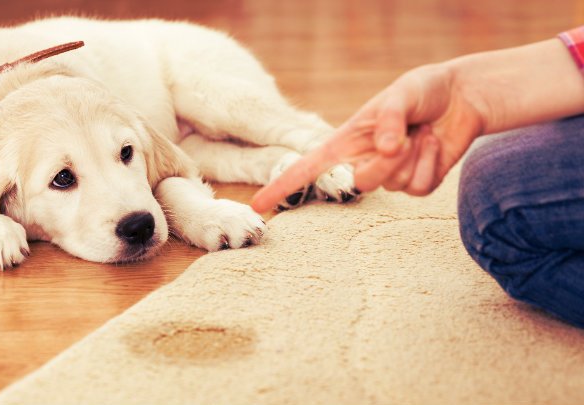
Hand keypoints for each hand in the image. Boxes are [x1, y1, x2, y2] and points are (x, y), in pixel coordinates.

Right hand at [251, 63, 485, 212]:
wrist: (462, 98)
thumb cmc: (423, 90)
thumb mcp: (403, 93)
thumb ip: (389, 118)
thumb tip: (384, 149)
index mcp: (347, 140)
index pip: (307, 167)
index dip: (281, 185)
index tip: (259, 205)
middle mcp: (364, 160)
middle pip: (361, 183)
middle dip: (385, 163)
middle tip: (405, 136)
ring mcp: (390, 175)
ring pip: (393, 185)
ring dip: (414, 156)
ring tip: (422, 132)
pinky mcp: (416, 183)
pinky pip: (419, 188)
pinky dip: (432, 164)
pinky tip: (435, 144)